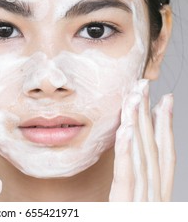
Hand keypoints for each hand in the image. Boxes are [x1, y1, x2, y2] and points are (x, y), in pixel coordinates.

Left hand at [109, 79, 174, 200]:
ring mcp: (144, 202)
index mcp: (159, 194)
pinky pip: (126, 175)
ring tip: (135, 97)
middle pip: (153, 147)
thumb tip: (132, 154)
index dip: (166, 124)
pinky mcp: (125, 207)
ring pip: (142, 155)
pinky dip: (126, 151)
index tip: (164, 99)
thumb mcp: (133, 206)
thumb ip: (134, 186)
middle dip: (150, 113)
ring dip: (139, 124)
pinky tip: (125, 129)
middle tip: (144, 85)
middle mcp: (156, 195)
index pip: (165, 153)